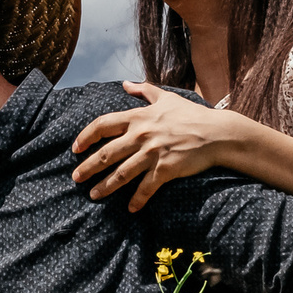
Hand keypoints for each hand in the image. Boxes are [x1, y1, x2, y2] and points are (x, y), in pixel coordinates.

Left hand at [70, 83, 244, 211]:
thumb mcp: (166, 98)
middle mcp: (141, 135)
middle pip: (106, 153)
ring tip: (93, 195)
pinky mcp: (166, 169)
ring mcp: (153, 153)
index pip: (102, 125)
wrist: (217, 133)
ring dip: (105, 187)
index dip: (85, 137)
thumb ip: (144, 91)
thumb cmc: (192, 115)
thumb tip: (126, 84)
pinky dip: (138, 199)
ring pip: (121, 173)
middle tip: (76, 178)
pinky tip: (131, 209)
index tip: (75, 148)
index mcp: (138, 117)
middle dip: (88, 167)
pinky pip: (147, 187)